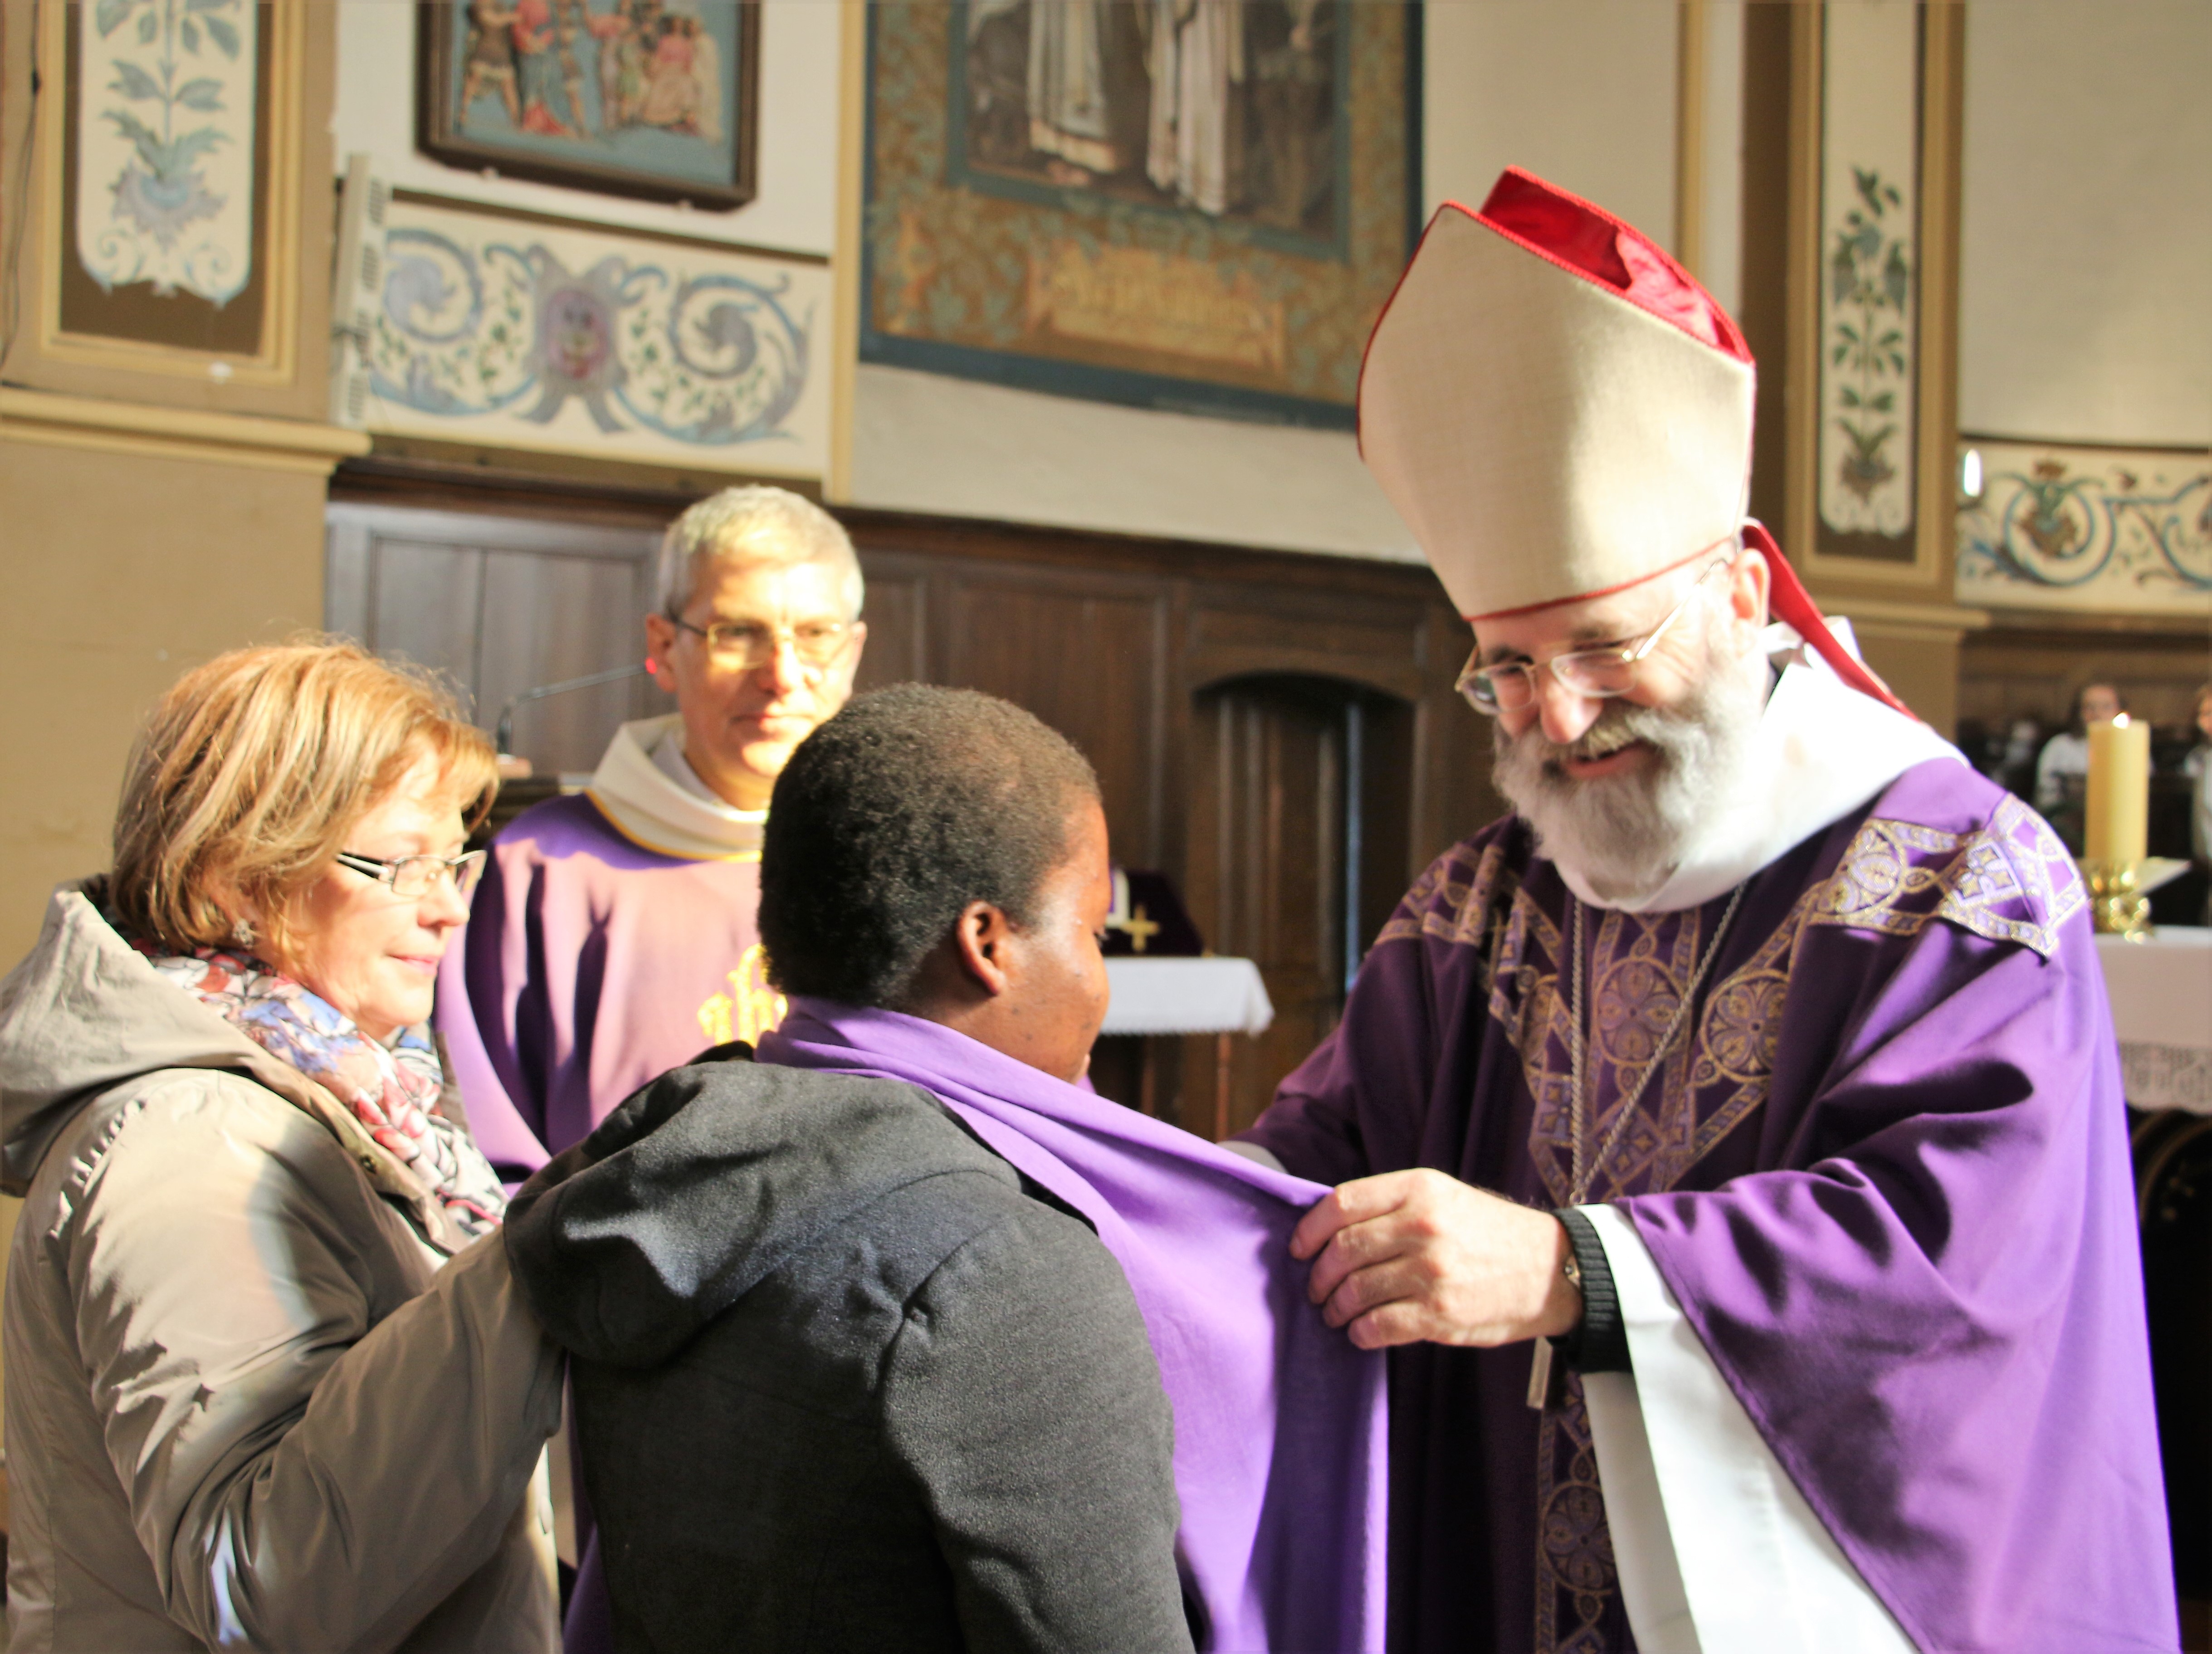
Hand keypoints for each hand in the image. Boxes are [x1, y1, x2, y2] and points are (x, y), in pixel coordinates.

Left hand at [1289, 1170, 1581, 1350]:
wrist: (1550, 1269)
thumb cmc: (1489, 1232)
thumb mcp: (1443, 1196)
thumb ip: (1391, 1205)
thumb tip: (1331, 1227)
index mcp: (1418, 1188)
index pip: (1341, 1203)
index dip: (1310, 1229)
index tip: (1299, 1248)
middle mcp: (1421, 1225)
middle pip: (1342, 1250)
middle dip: (1318, 1275)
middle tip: (1314, 1289)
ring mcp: (1431, 1271)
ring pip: (1355, 1290)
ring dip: (1335, 1307)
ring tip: (1335, 1314)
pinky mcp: (1440, 1313)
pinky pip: (1379, 1326)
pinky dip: (1360, 1333)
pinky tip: (1360, 1333)